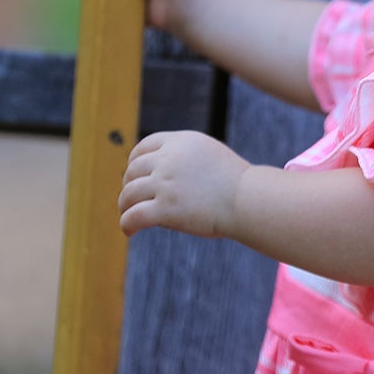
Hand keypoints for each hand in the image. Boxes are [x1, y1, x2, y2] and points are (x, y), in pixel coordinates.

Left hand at [119, 131, 249, 239]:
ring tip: (128, 215)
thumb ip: (184, 156)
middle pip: (133, 171)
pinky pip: (134, 216)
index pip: (143, 147)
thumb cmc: (235, 184)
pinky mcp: (165, 209)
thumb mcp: (209, 155)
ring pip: (129, 194)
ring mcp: (165, 183)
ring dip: (125, 206)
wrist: (248, 200)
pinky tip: (129, 231)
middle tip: (132, 199)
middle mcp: (169, 159)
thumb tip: (161, 169)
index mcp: (180, 142)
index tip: (134, 175)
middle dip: (129, 185)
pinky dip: (127, 224)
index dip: (134, 162)